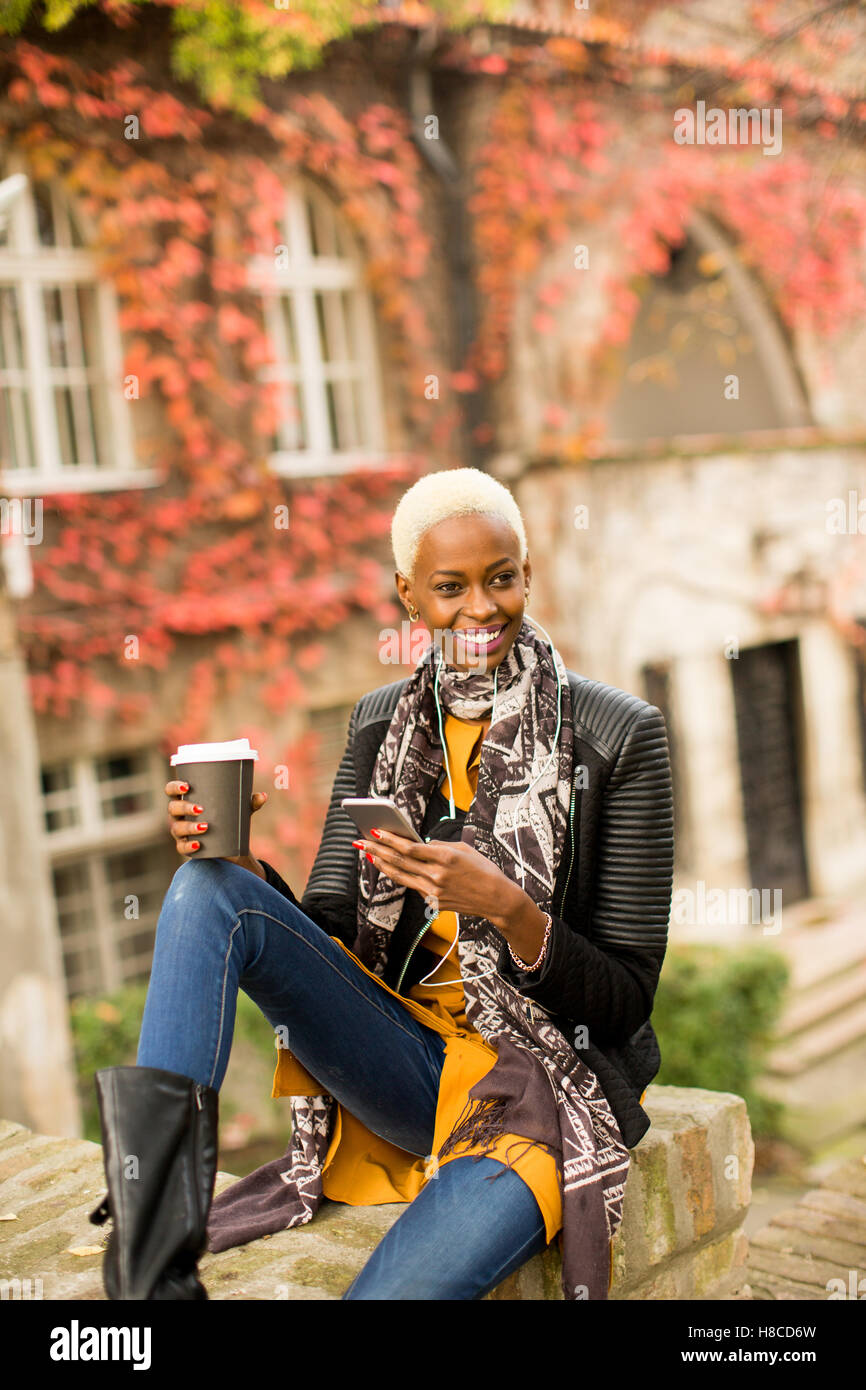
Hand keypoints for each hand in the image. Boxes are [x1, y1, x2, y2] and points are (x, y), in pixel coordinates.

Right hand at [165, 780, 267, 878]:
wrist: (230, 846)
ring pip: (177, 828)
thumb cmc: (229, 819)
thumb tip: (263, 796)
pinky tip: (198, 844)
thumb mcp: (239, 810)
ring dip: (189, 827)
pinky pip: (182, 848)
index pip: (171, 790)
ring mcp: (180, 833)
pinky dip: (189, 846)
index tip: (187, 786)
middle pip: (173, 808)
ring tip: (205, 826)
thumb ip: (250, 802)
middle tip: (201, 808)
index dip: (174, 787)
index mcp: (186, 800)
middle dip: (184, 807)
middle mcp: (179, 816)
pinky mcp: (186, 848)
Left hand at [355, 828, 524, 930]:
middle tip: (360, 841)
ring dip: (382, 864)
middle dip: (377, 850)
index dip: (390, 839)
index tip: (375, 831)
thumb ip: (438, 846)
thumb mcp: (463, 849)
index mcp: (445, 857)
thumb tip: (419, 844)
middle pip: (400, 861)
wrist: (496, 898)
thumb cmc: (482, 869)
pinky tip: (391, 868)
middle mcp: (436, 874)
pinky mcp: (434, 902)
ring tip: (369, 855)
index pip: (410, 847)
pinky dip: (402, 875)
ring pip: (401, 876)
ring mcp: (434, 890)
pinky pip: (414, 885)